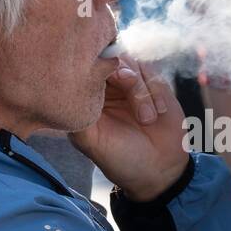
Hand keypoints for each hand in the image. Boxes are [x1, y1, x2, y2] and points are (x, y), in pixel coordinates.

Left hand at [71, 56, 189, 201]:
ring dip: (142, 91)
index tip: (106, 76)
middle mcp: (109, 88)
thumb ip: (79, 115)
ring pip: (135, 64)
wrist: (159, 172)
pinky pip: (155, 75)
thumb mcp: (92, 142)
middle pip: (112, 58)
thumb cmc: (121, 160)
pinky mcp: (155, 87)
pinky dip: (157, 93)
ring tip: (148, 119)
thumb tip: (71, 87)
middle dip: (123, 72)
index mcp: (88, 97)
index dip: (95, 64)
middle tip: (128, 82)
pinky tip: (158, 115)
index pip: (86, 68)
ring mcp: (133, 86)